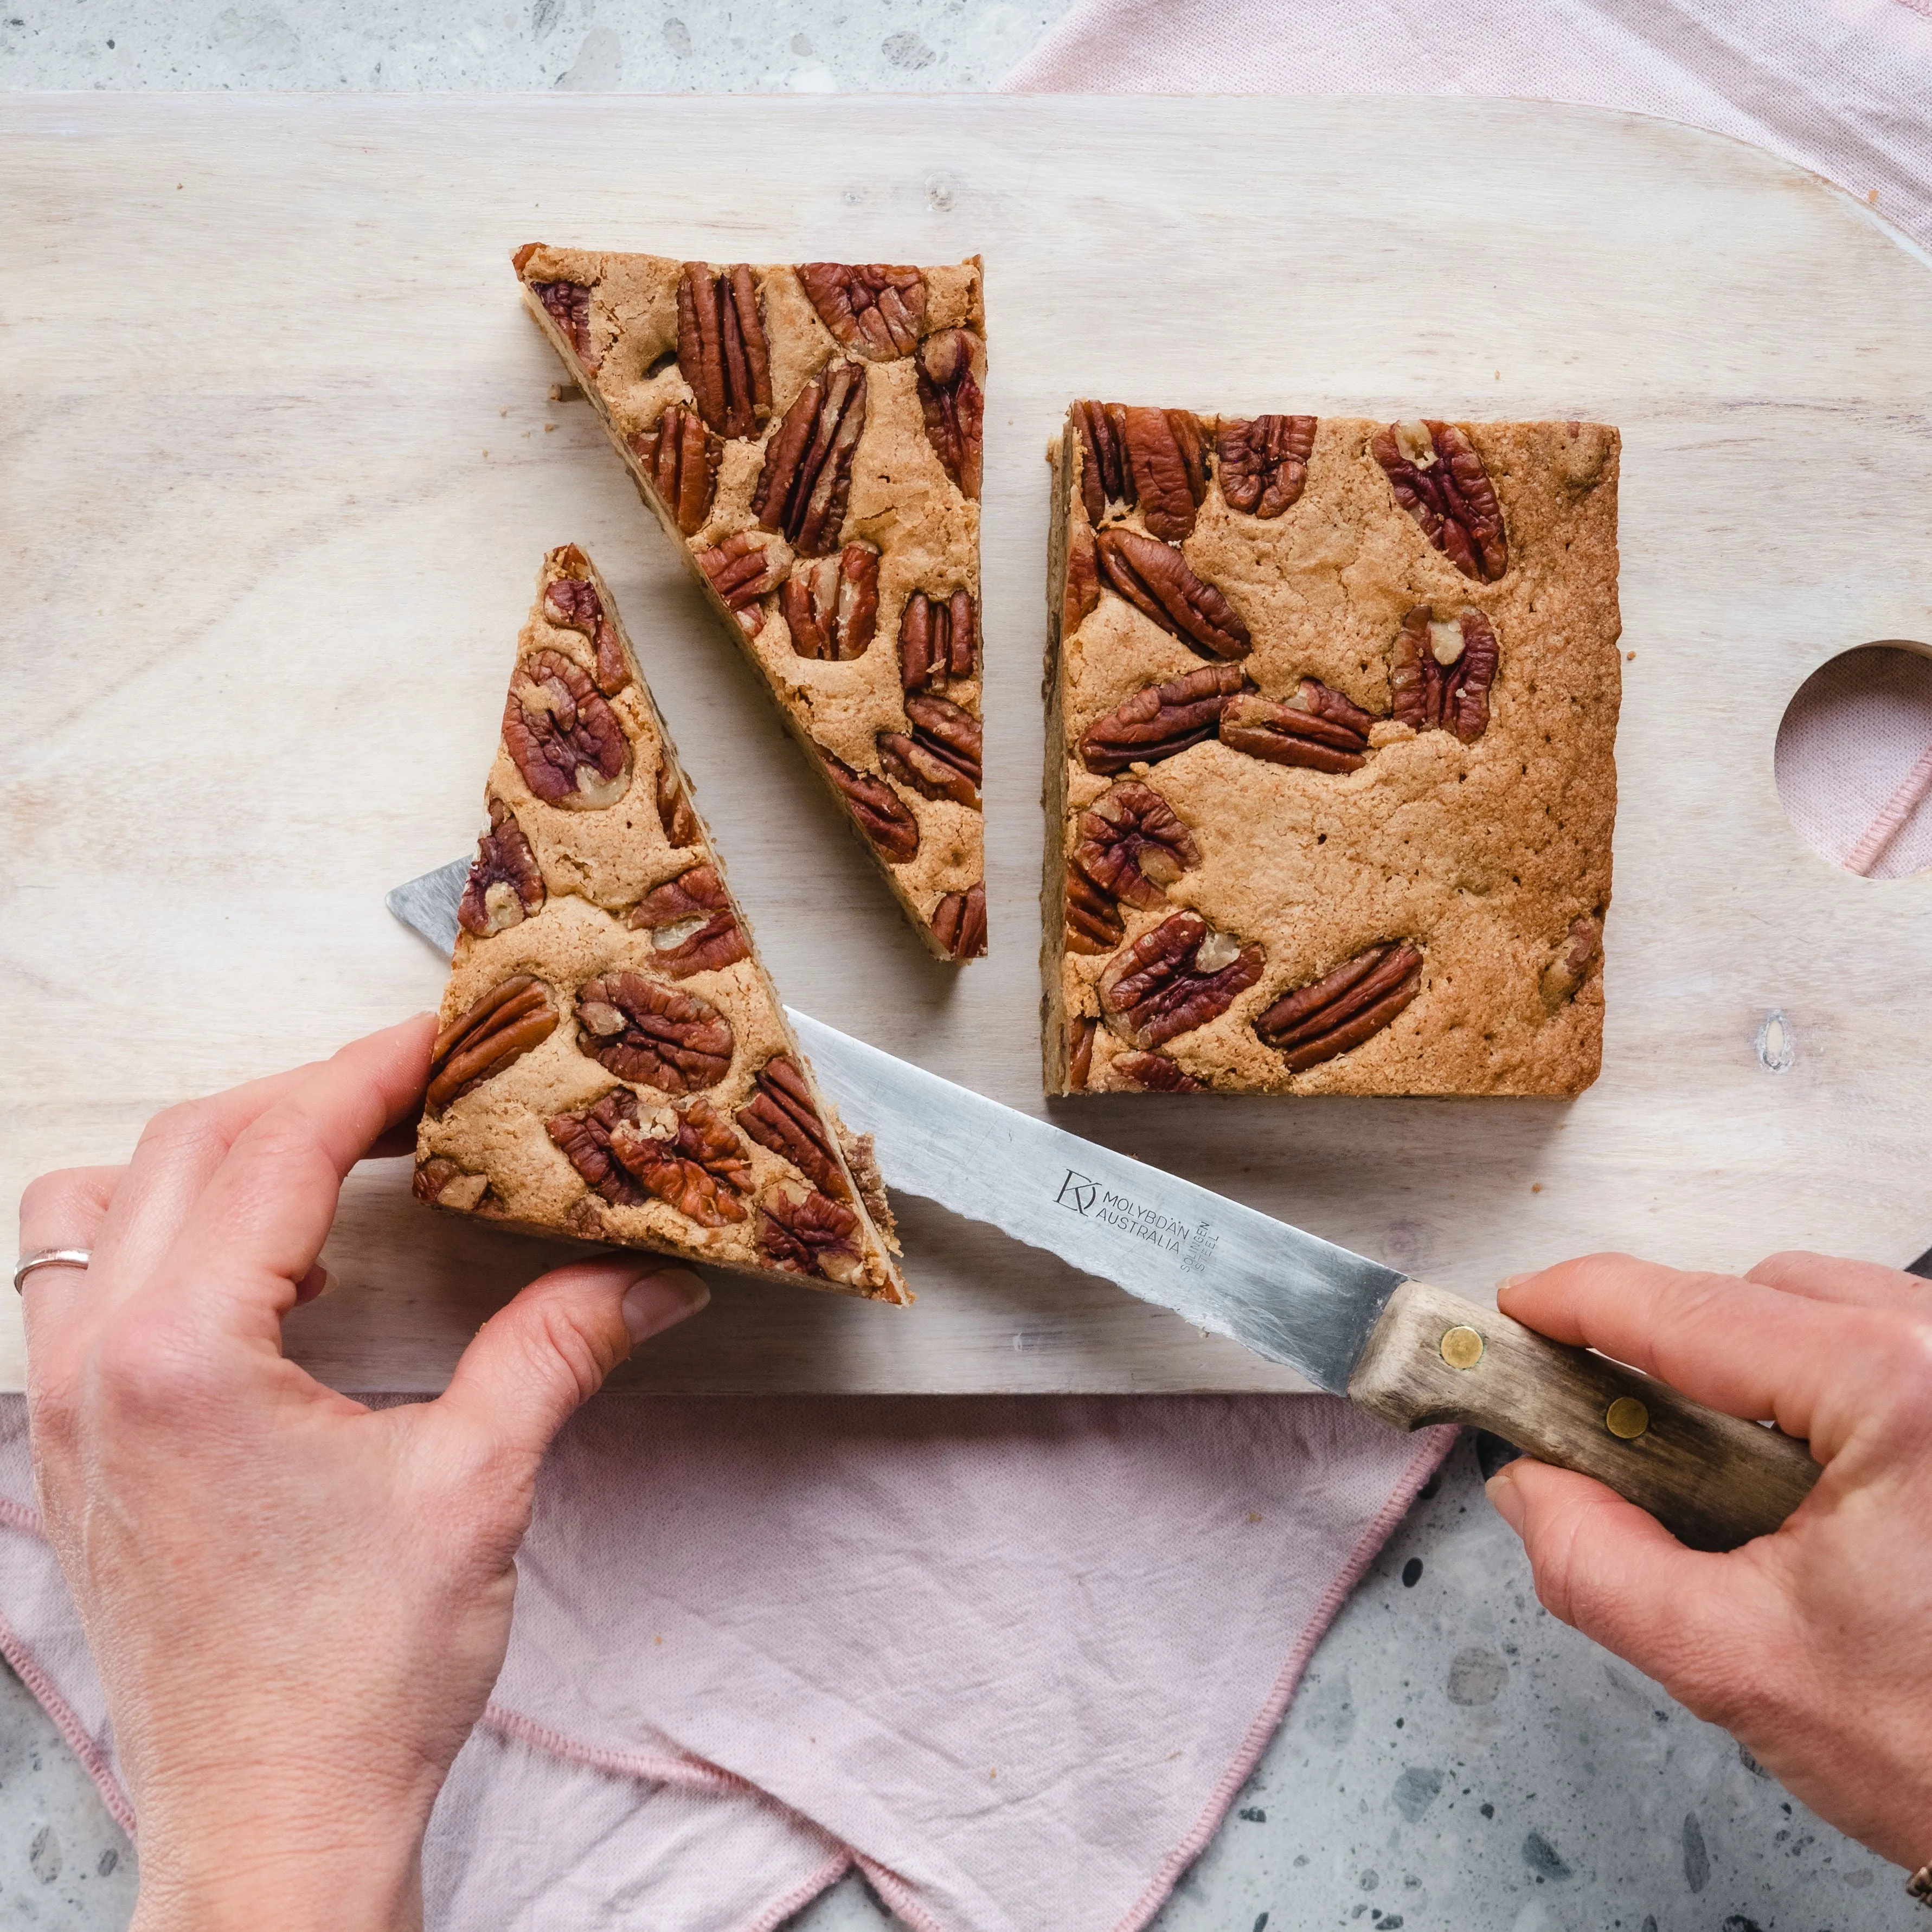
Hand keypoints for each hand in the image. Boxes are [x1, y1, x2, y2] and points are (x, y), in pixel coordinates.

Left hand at [17, 1017, 708, 1931]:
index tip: (444, 1036)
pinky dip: (165, 1232)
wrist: (270, 1829)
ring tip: (325, 1161)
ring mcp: (69, 1412)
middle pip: (185, 1145)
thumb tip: (648, 1277)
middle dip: (307, 1092)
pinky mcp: (76, 1453)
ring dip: (213, 1153)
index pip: (273, 1145)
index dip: (370, 1070)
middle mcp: (98, 1368)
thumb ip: (556, 1351)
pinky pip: (78, 1283)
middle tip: (417, 1087)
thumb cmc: (352, 1683)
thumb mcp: (477, 1489)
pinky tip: (267, 1273)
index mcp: (184, 1358)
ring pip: (98, 1201)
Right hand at [1486, 1251, 1931, 1870]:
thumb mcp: (1741, 1664)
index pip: (1692, 1309)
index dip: (1579, 1301)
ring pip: (1824, 1310)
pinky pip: (1882, 1349)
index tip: (1516, 1311)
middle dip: (1668, 1348)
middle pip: (1757, 1293)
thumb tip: (1532, 1489)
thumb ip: (1600, 1567)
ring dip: (1747, 1367)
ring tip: (1715, 1467)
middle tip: (1604, 1427)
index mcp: (1898, 1393)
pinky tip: (1794, 1469)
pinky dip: (1816, 1387)